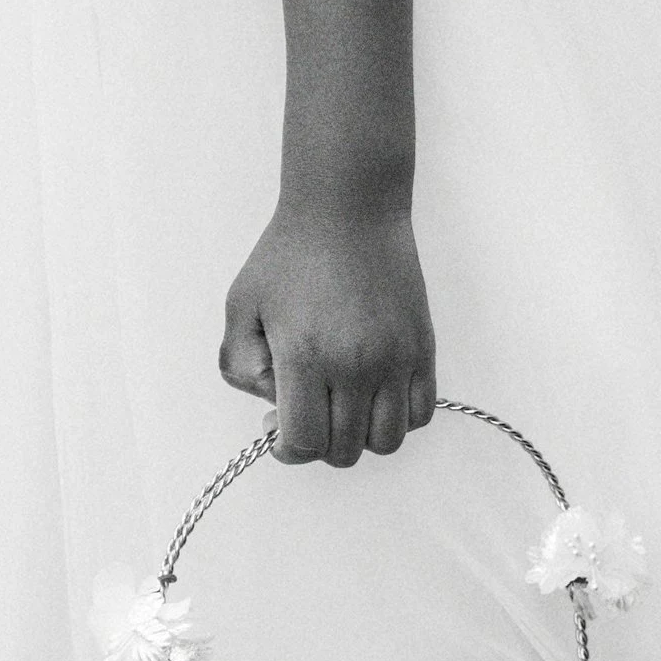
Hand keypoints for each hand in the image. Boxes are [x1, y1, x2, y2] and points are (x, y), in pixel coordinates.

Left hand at [219, 199, 435, 468]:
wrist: (348, 210)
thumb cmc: (289, 256)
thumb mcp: (240, 305)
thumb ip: (239, 365)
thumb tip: (272, 405)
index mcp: (305, 355)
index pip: (304, 443)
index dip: (287, 449)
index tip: (278, 429)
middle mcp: (355, 365)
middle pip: (344, 450)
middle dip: (319, 443)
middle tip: (307, 411)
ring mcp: (394, 360)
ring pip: (386, 441)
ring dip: (361, 437)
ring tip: (343, 408)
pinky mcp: (421, 350)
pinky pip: (419, 414)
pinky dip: (397, 419)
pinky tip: (374, 395)